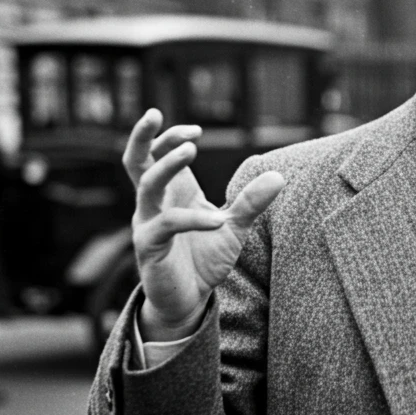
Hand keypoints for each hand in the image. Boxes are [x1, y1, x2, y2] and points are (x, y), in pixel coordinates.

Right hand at [123, 109, 285, 339]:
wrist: (189, 301)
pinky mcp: (150, 248)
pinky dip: (193, 219)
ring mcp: (147, 224)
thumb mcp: (233, 227)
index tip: (197, 129)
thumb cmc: (204, 259)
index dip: (170, 137)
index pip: (156, 154)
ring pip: (147, 186)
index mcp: (170, 193)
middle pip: (136, 161)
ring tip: (191, 149)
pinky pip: (167, 225)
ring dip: (167, 164)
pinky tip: (218, 221)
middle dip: (144, 136)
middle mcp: (153, 204)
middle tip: (155, 113)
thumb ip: (251, 202)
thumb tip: (279, 176)